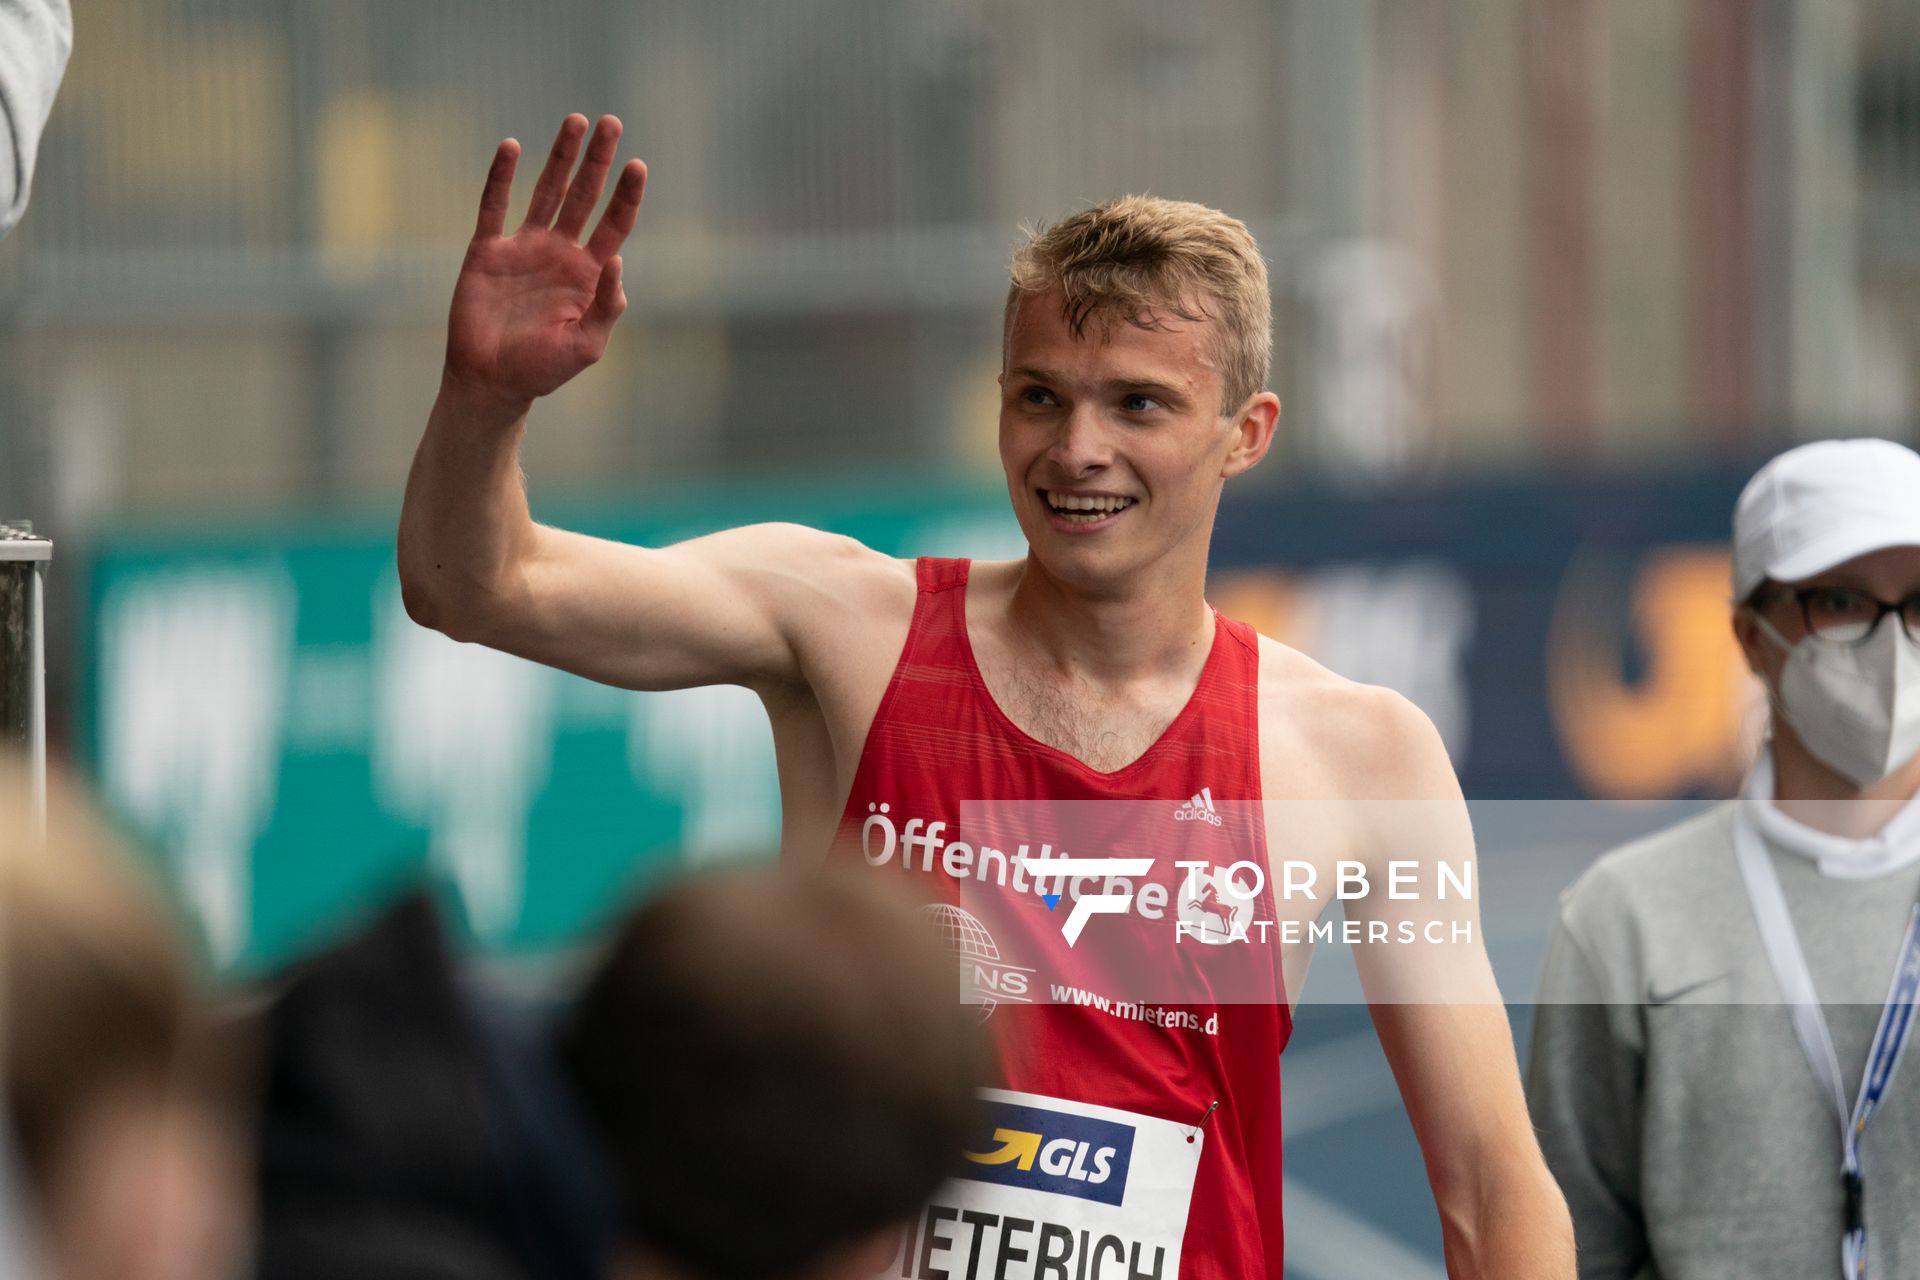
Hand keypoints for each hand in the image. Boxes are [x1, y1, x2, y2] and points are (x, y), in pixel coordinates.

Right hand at [444, 114, 645, 408]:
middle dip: (598, 160)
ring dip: (560, 157)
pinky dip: (501, 176)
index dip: (627, 195)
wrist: (491, 381)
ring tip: (575, 121)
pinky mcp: (489, 250)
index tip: (638, 165)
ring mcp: (524, 248)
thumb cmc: (543, 369)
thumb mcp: (587, 345)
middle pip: (585, 195)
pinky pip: (495, 205)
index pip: (615, 224)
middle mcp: (560, 253)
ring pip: (547, 191)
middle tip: (612, 122)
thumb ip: (606, 307)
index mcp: (589, 274)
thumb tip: (618, 261)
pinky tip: (512, 147)